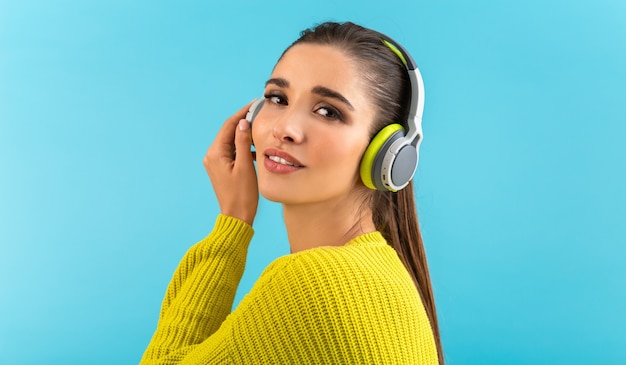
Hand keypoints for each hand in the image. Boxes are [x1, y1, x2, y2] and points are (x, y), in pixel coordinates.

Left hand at [204, 102, 258, 225]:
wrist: (236, 216)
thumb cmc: (242, 195)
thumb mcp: (245, 166)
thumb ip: (243, 143)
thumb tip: (243, 123)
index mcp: (215, 153)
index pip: (229, 126)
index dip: (242, 113)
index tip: (255, 104)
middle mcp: (212, 155)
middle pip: (229, 132)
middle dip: (244, 122)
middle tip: (260, 113)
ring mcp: (216, 162)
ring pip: (231, 141)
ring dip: (244, 135)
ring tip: (260, 130)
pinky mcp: (222, 168)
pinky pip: (232, 151)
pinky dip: (243, 147)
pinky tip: (256, 149)